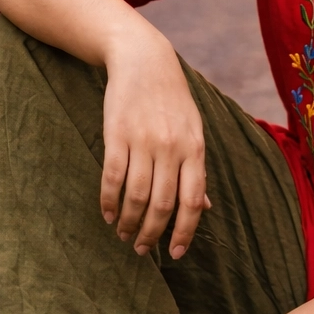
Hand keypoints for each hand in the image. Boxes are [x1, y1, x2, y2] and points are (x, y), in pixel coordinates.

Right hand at [100, 32, 209, 258]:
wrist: (144, 60)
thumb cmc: (173, 101)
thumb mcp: (194, 131)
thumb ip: (197, 169)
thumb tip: (205, 207)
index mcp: (195, 150)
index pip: (193, 201)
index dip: (185, 231)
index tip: (176, 253)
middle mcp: (172, 148)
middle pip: (163, 204)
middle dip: (152, 233)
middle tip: (142, 249)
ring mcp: (143, 141)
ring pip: (136, 195)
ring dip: (128, 222)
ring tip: (124, 235)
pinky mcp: (117, 134)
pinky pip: (112, 176)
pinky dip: (109, 201)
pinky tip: (108, 215)